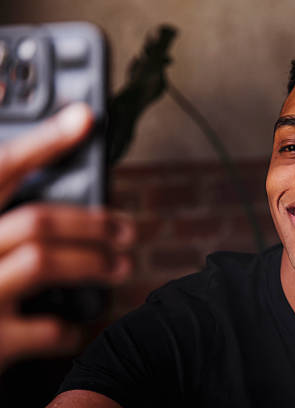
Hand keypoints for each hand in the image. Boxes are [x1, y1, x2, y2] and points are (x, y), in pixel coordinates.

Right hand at [0, 104, 134, 370]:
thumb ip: (3, 197)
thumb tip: (20, 140)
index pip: (1, 167)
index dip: (44, 141)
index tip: (83, 118)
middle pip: (37, 220)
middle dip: (92, 225)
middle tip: (127, 231)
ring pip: (42, 261)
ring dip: (92, 263)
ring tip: (121, 267)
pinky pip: (41, 329)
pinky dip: (67, 328)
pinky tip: (74, 328)